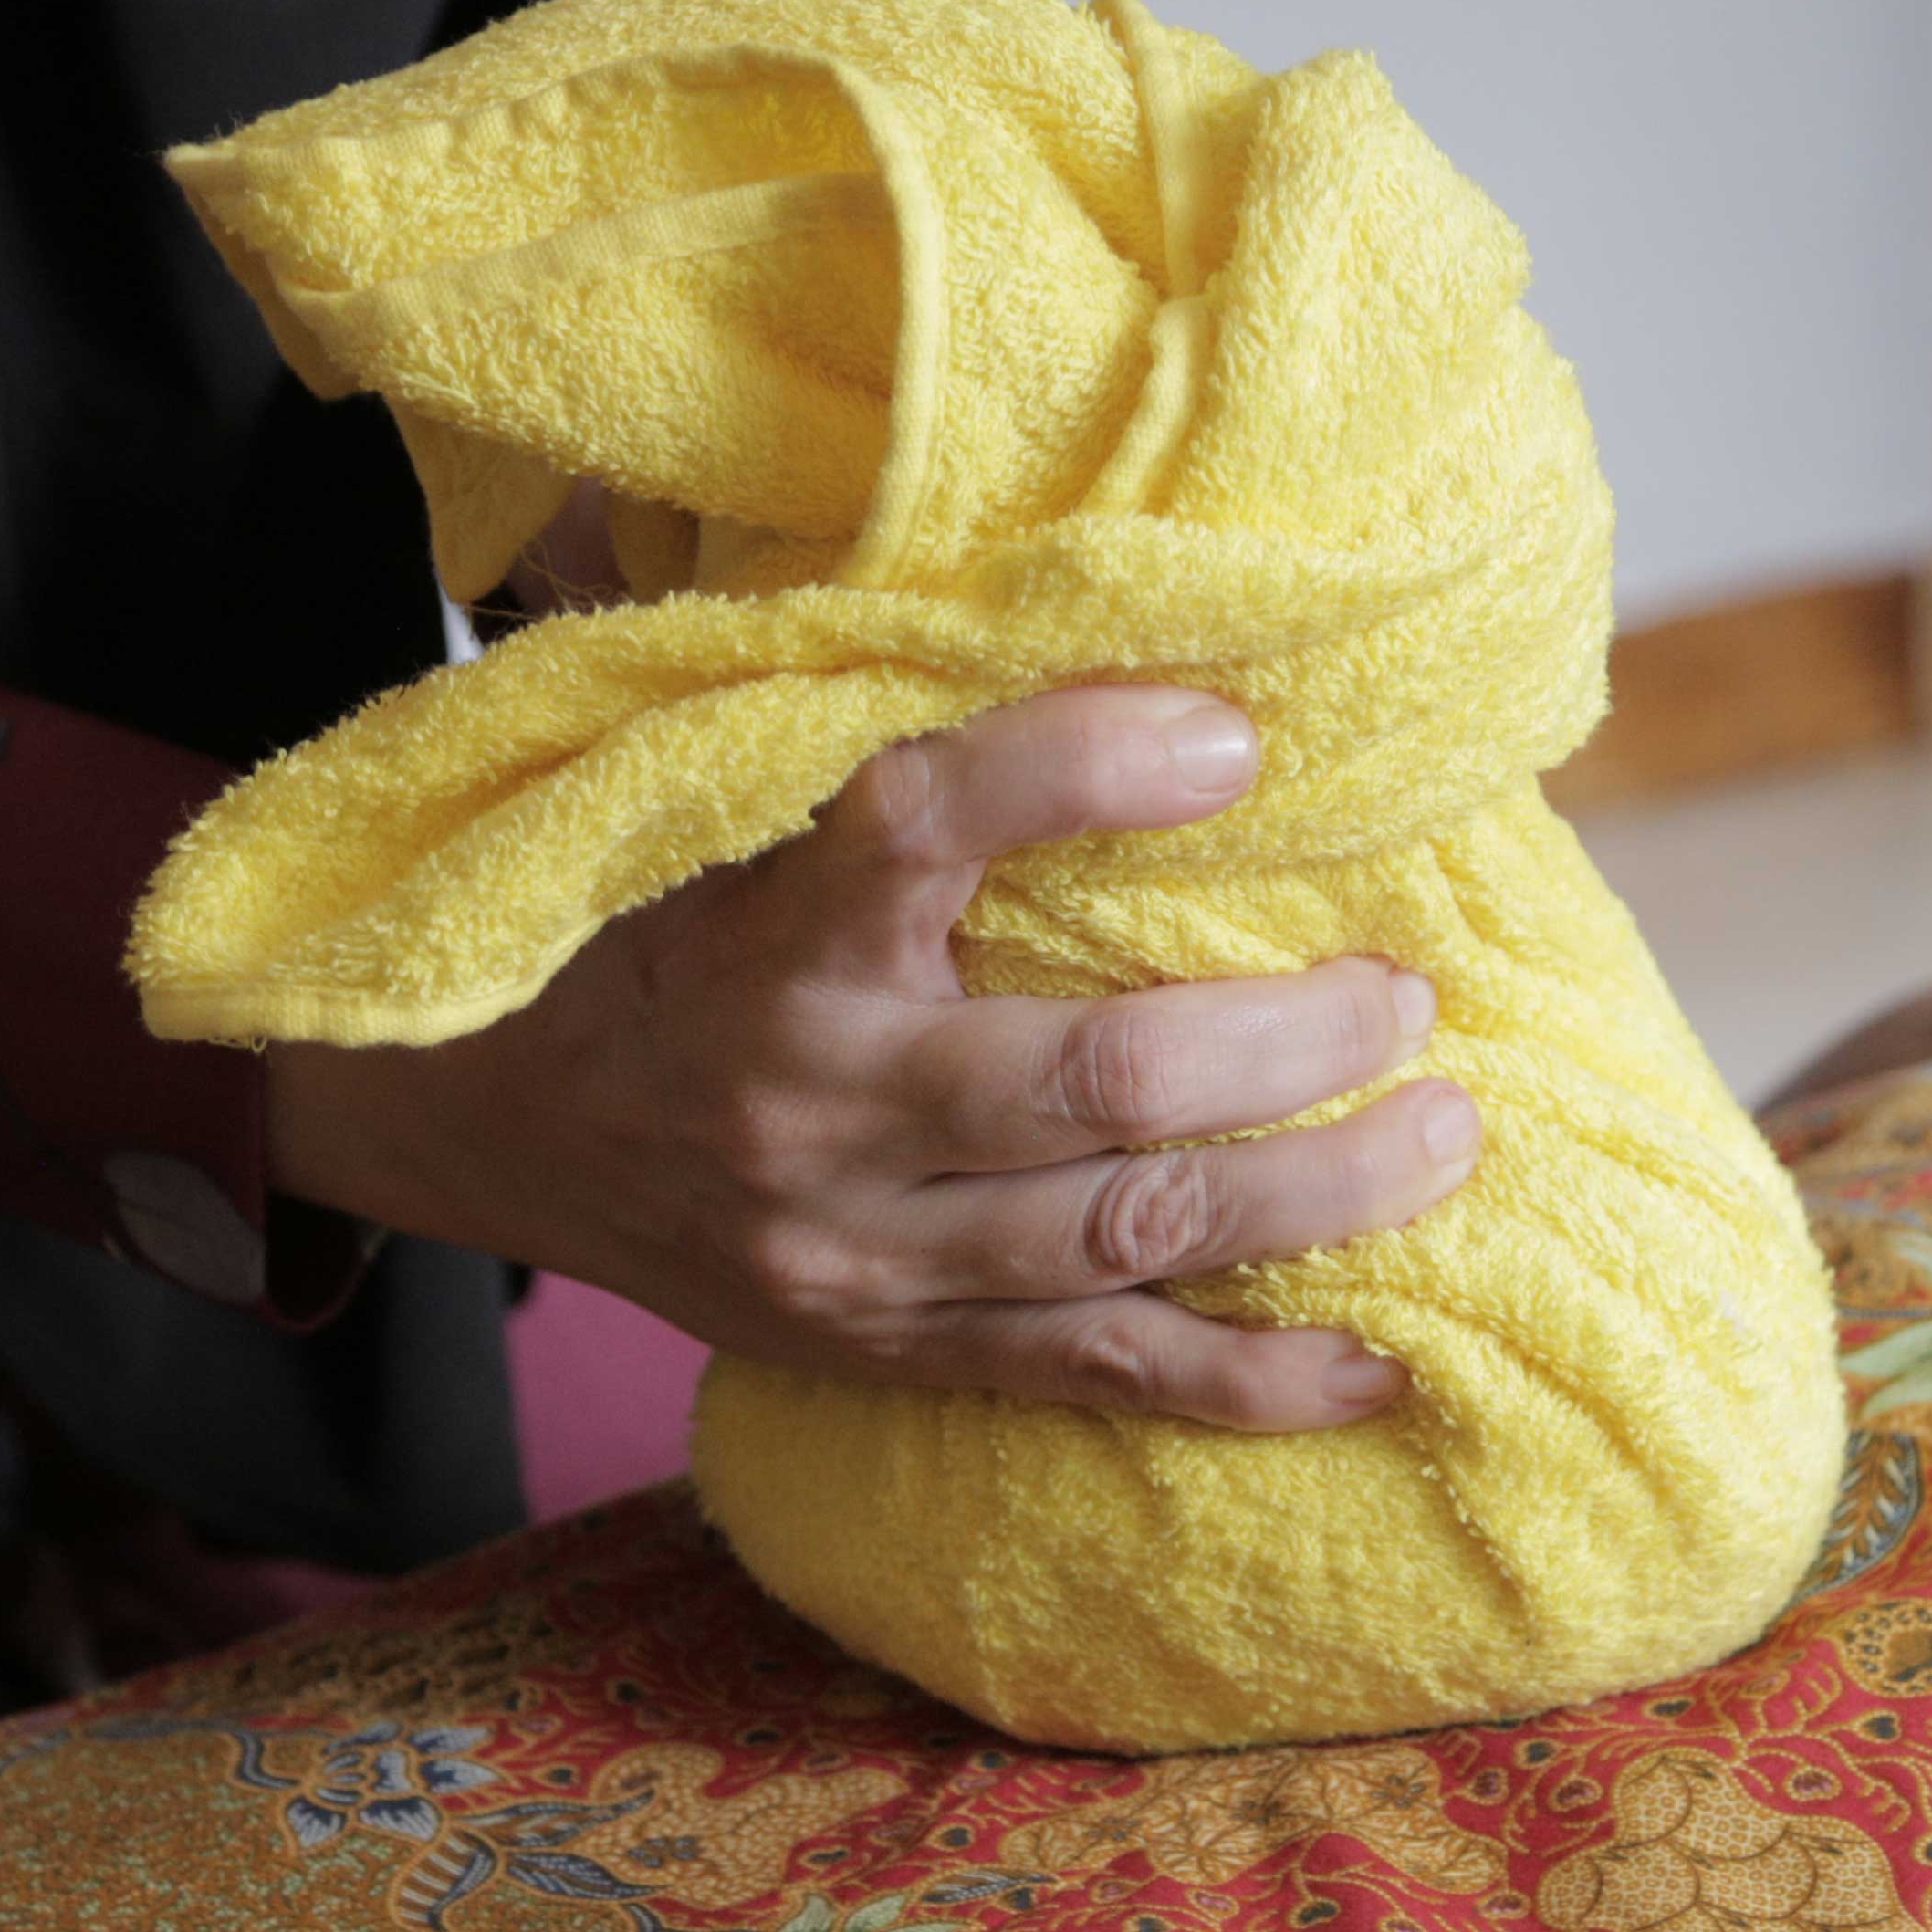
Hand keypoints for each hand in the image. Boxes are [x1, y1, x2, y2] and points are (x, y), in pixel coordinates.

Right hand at [260, 686, 1475, 1430]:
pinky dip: (1248, 1382)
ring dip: (1317, 1190)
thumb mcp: (710, 788)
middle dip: (1288, 1040)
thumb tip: (1039, 549)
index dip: (1084, 766)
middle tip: (1404, 991)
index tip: (1234, 738)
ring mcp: (852, 1250)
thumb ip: (859, 700)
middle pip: (1094, 1082)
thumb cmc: (653, 917)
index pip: (926, 817)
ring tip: (1445, 1130)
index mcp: (766, 930)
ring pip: (1127, 1235)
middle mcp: (811, 1100)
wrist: (487, 1120)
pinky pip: (1094, 1380)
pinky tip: (1380, 1365)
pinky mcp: (886, 1349)